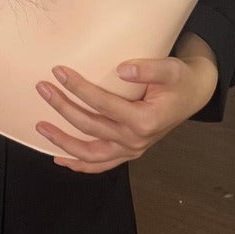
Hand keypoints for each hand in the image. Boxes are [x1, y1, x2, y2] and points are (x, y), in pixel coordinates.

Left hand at [34, 34, 218, 173]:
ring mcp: (132, 149)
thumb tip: (123, 69)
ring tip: (40, 128)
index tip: (59, 71)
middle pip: (91, 126)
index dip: (79, 88)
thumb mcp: (170, 68)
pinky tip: (60, 159)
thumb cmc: (179, 79)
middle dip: (63, 107)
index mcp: (145, 120)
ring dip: (63, 142)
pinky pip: (101, 165)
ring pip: (91, 153)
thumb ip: (148, 68)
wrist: (193, 94)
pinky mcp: (129, 152)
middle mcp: (136, 140)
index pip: (103, 104)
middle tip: (42, 88)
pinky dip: (80, 165)